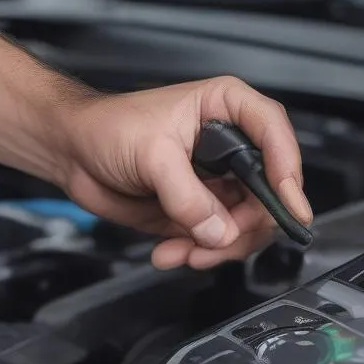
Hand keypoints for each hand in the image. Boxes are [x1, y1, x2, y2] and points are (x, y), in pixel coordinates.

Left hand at [60, 77, 311, 269]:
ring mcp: (217, 182)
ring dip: (218, 248)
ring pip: (246, 225)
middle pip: (268, 193)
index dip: (288, 172)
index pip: (275, 136)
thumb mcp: (152, 155)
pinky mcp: (201, 211)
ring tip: (184, 251)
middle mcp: (230, 146)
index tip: (289, 206)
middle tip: (214, 242)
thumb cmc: (108, 128)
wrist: (74, 153)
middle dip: (244, 226)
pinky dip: (198, 254)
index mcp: (227, 109)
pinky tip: (171, 252)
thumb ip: (188, 196)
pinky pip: (218, 241)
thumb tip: (218, 230)